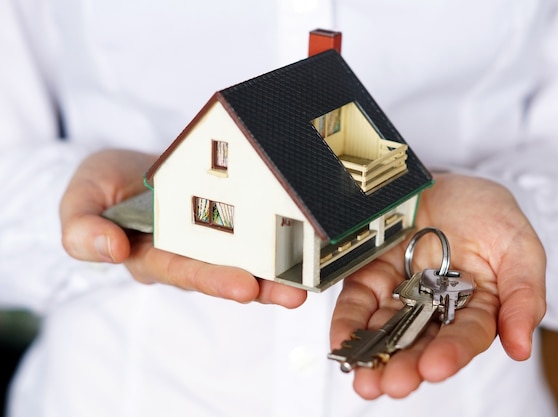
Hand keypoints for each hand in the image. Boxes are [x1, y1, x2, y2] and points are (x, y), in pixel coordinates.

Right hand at [60, 149, 306, 307]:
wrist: (129, 167)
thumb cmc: (104, 185)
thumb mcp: (80, 200)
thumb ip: (81, 228)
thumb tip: (107, 249)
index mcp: (152, 256)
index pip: (182, 271)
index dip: (211, 280)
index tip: (243, 287)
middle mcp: (187, 255)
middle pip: (226, 273)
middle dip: (259, 285)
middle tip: (291, 294)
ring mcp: (211, 240)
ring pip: (246, 262)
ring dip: (278, 274)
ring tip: (309, 282)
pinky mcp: (230, 222)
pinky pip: (256, 234)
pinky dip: (280, 243)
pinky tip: (306, 247)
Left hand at [330, 172, 545, 398]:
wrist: (446, 179)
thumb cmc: (487, 212)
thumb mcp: (519, 246)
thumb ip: (524, 294)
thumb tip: (521, 348)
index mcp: (477, 306)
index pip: (466, 335)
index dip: (452, 352)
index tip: (436, 368)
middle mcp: (437, 307)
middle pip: (421, 341)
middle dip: (406, 366)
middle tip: (392, 385)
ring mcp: (401, 292)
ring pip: (387, 329)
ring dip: (373, 355)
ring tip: (364, 379)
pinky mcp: (371, 275)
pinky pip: (358, 301)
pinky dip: (348, 322)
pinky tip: (341, 342)